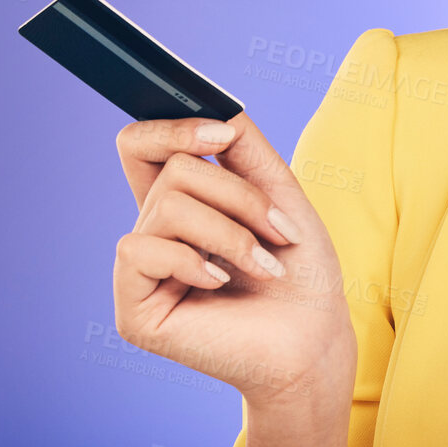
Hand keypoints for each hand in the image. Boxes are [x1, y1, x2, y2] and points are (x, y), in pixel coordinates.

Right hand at [112, 112, 355, 410]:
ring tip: (264, 264)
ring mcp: (141, 271)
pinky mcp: (133, 308)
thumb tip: (215, 109)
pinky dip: (195, 261)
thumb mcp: (279, 195)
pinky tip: (222, 285)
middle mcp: (154, 232)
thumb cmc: (301, 271)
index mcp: (182, 203)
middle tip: (279, 232)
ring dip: (232, 232)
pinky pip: (142, 249)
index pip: (143, 146)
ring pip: (168, 205)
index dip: (172, 126)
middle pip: (173, 167)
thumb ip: (244, 149)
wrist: (314, 337)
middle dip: (239, 194)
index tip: (224, 131)